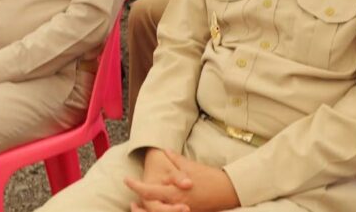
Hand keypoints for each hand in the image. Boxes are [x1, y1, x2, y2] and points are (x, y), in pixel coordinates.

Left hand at [125, 149, 240, 211]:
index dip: (136, 186)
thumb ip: (175, 159)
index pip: (149, 191)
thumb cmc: (208, 176)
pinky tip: (158, 208)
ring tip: (139, 207)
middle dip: (140, 206)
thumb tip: (166, 150)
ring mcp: (183, 210)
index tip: (127, 180)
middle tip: (131, 201)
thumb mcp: (190, 165)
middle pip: (151, 208)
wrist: (228, 190)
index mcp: (174, 191)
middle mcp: (177, 203)